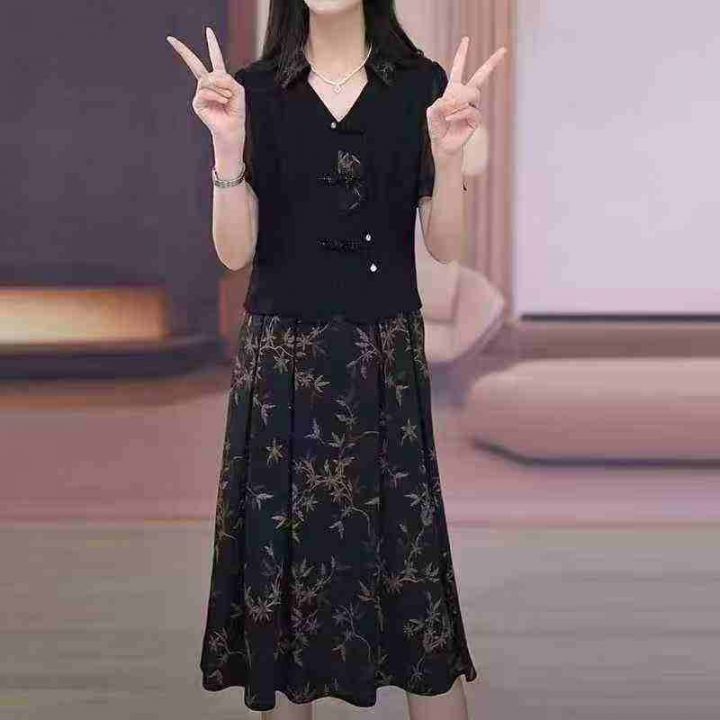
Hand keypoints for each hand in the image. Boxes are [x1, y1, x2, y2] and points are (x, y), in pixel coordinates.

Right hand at [166, 27, 244, 146]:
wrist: (232, 128)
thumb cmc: (236, 110)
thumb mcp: (237, 91)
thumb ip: (227, 79)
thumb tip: (210, 77)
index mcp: (219, 79)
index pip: (215, 58)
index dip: (212, 44)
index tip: (208, 31)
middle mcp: (207, 84)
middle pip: (194, 64)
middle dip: (183, 51)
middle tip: (171, 39)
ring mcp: (201, 93)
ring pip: (207, 80)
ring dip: (220, 87)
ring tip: (227, 98)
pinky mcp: (197, 102)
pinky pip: (205, 91)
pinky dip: (216, 94)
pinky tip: (223, 100)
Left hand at [428, 38, 506, 160]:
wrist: (443, 144)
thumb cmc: (438, 127)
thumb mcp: (432, 114)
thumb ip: (438, 105)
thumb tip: (452, 101)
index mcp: (454, 89)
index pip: (458, 68)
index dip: (462, 54)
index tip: (466, 39)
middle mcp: (465, 95)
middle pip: (480, 76)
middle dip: (491, 63)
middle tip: (503, 50)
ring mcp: (473, 106)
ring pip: (472, 93)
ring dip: (459, 101)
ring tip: (448, 112)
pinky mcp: (476, 119)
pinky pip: (470, 110)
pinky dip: (458, 114)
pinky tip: (451, 118)